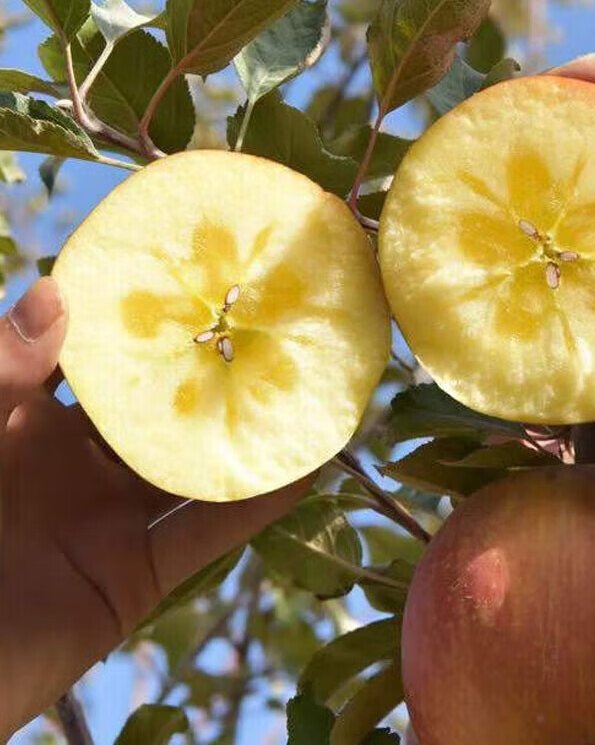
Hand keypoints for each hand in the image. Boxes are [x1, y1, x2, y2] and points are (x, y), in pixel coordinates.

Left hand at [0, 278, 310, 738]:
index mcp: (29, 423)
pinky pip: (204, 535)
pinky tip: (301, 472)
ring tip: (300, 394)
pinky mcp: (137, 576)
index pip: (100, 362)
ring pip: (191, 470)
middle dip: (209, 375)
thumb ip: (0, 368)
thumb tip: (55, 292)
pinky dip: (254, 506)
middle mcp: (79, 465)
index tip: (194, 282)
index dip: (142, 324)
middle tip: (269, 330)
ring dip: (244, 438)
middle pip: (159, 411)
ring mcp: (112, 520)